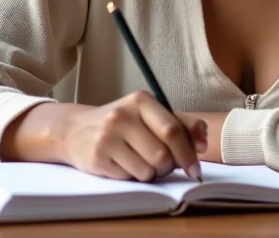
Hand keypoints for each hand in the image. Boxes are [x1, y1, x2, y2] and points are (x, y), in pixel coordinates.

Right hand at [55, 91, 207, 181]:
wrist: (76, 129)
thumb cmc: (122, 123)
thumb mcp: (149, 114)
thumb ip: (180, 123)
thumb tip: (203, 140)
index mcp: (140, 100)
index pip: (172, 129)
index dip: (188, 152)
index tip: (195, 168)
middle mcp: (123, 115)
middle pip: (163, 155)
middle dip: (169, 166)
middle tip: (164, 165)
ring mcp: (108, 137)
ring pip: (148, 170)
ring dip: (152, 174)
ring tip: (141, 162)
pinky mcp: (97, 157)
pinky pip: (130, 178)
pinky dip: (134, 177)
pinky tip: (124, 164)